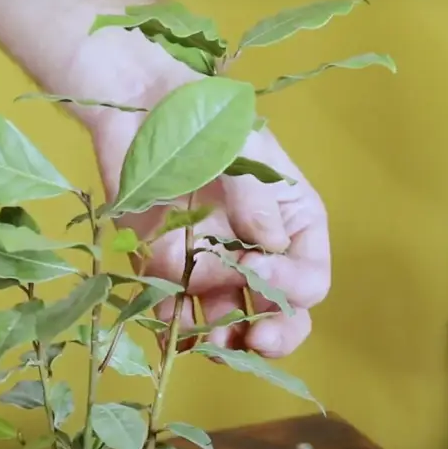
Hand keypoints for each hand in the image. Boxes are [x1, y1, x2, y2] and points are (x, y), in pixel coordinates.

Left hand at [91, 71, 330, 358]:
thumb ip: (254, 198)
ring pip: (229, 323)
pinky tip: (170, 329)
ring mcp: (212, 267)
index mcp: (291, 225)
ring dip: (224, 341)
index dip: (291, 286)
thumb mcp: (241, 148)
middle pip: (280, 314)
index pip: (308, 276)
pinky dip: (175, 328)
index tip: (257, 265)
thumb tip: (269, 246)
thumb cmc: (204, 117)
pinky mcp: (169, 271)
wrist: (138, 106)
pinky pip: (177, 313)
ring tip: (209, 343)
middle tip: (254, 342)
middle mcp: (257, 255)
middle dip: (273, 336)